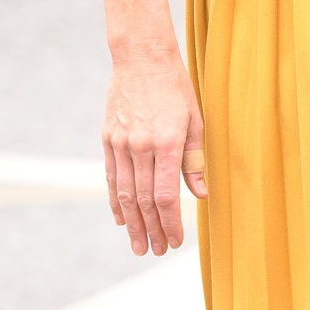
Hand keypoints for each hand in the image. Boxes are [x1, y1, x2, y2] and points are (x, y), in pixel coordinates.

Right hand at [102, 53, 206, 255]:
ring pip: (125, 194)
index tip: (176, 240)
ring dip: (132, 224)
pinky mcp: (108, 139)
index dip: (171, 222)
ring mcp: (120, 143)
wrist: (141, 58)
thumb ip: (195, 160)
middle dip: (152, 230)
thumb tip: (201, 194)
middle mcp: (140, 146)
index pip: (166, 195)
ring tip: (139, 245)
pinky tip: (120, 219)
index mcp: (166, 142)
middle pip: (144, 200)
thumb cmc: (175, 87)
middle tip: (158, 251)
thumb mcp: (195, 120)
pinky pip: (112, 177)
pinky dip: (115, 201)